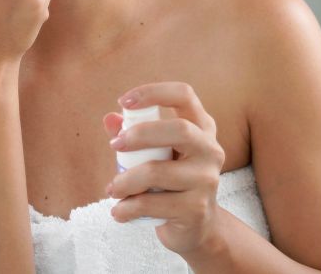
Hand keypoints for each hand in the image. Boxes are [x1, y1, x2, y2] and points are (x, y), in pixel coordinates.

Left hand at [101, 81, 226, 255]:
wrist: (197, 227)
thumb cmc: (170, 182)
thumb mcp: (153, 154)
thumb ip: (132, 135)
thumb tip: (110, 119)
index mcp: (201, 127)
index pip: (184, 95)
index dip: (153, 92)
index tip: (124, 101)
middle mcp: (210, 150)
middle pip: (180, 129)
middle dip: (140, 134)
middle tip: (114, 146)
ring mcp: (207, 180)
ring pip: (158, 171)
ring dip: (125, 181)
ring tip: (113, 190)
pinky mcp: (197, 209)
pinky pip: (152, 204)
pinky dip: (128, 208)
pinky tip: (120, 211)